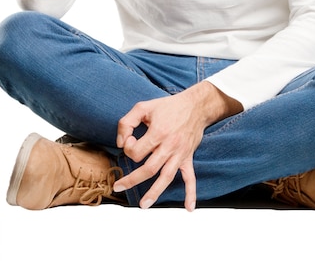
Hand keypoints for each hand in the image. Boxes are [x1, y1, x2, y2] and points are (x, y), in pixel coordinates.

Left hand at [114, 82, 242, 210]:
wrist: (196, 106)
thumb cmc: (168, 106)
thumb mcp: (143, 107)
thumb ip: (127, 122)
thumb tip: (121, 142)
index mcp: (158, 132)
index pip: (136, 150)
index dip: (128, 147)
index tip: (130, 140)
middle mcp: (169, 145)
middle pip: (148, 169)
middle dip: (131, 179)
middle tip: (118, 186)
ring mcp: (180, 154)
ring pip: (166, 177)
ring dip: (154, 192)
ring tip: (144, 205)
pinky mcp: (188, 157)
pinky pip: (191, 178)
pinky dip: (191, 193)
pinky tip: (189, 207)